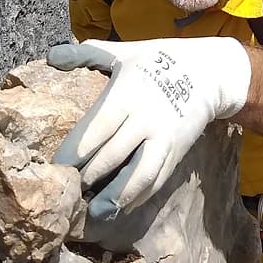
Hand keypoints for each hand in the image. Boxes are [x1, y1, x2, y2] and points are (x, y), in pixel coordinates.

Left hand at [48, 38, 250, 222]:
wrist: (210, 72)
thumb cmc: (160, 60)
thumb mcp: (125, 51)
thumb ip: (88, 54)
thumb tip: (52, 56)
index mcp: (127, 94)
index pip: (95, 130)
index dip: (73, 153)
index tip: (55, 168)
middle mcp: (145, 119)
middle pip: (111, 157)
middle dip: (87, 178)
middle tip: (67, 192)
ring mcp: (164, 138)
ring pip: (138, 175)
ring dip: (115, 197)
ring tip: (95, 211)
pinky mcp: (177, 151)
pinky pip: (157, 179)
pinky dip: (139, 196)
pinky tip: (122, 205)